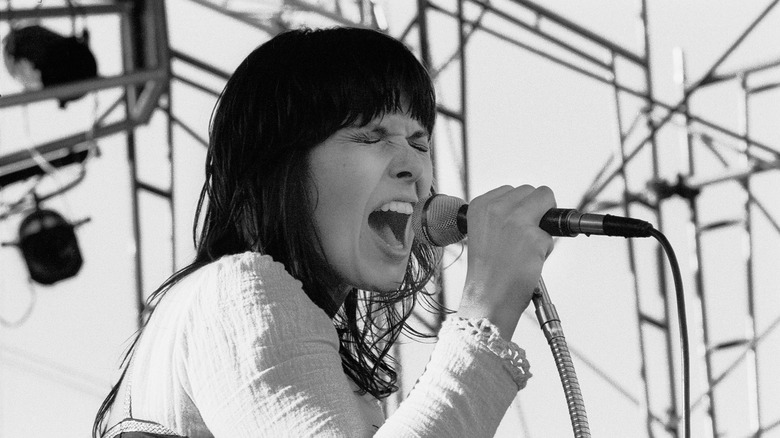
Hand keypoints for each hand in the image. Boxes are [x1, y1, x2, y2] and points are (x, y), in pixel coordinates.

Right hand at [456, 185, 555, 339]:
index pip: (512, 190)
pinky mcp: (534, 236)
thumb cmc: (489, 271)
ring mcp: (515, 220)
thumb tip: (536, 203)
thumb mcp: (485, 232)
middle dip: (535, 212)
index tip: (513, 228)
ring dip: (544, 224)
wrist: (488, 299)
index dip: (519, 208)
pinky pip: (553, 234)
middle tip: (523, 239)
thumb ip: (502, 214)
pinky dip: (546, 248)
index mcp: (479, 205)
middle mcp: (495, 208)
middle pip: (532, 191)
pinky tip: (530, 261)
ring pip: (547, 200)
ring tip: (526, 248)